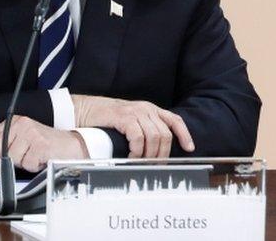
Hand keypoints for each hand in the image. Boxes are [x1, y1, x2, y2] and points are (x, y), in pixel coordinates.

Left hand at [0, 115, 87, 175]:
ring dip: (23, 163)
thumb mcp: (21, 145)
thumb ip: (1, 153)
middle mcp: (22, 124)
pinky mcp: (40, 144)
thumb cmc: (47, 145)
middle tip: (20, 158)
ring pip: (12, 158)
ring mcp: (31, 133)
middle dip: (6, 159)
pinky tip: (41, 158)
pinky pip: (27, 164)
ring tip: (35, 156)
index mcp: (15, 121)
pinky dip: (34, 166)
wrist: (71, 146)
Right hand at [72, 95, 194, 157]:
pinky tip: (132, 157)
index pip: (175, 120)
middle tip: (155, 166)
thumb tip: (156, 149)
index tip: (189, 148)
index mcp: (151, 109)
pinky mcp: (124, 117)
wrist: (85, 108)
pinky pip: (138, 137)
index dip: (184, 134)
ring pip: (154, 137)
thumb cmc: (108, 118)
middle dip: (163, 154)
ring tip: (142, 164)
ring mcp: (136, 112)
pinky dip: (137, 151)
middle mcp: (147, 109)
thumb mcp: (131, 120)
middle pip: (165, 134)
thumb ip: (144, 128)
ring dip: (150, 155)